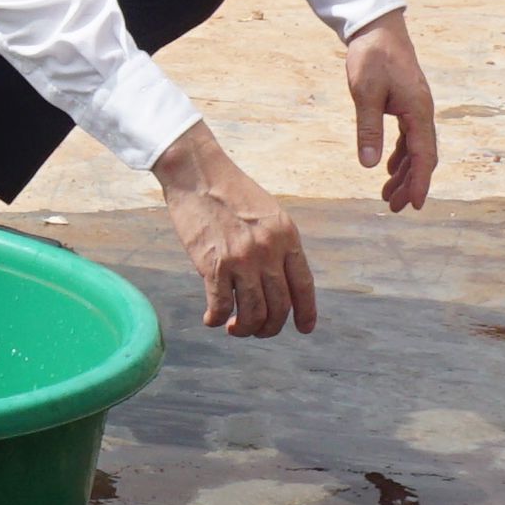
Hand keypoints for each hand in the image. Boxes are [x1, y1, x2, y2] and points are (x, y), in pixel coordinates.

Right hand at [154, 123, 315, 336]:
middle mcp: (269, 251)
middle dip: (269, 327)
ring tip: (234, 328)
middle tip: (257, 330)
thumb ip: (277, 244)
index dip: (306, 312)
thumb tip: (276, 279)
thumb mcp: (268, 214)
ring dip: (244, 328)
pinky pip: (221, 306)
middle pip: (279, 307)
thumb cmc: (230, 191)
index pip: (304, 285)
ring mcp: (242, 259)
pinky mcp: (214, 265)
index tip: (303, 329)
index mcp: (287, 237)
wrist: (198, 174)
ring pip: (253, 313)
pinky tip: (211, 318)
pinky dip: (217, 319)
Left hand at [344, 12, 437, 211]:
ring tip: (388, 195)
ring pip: (416, 149)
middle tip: (395, 207)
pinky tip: (388, 167)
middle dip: (411, 184)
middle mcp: (423, 112)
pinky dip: (400, 155)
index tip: (416, 206)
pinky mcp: (407, 103)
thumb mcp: (365, 94)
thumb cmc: (371, 56)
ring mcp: (416, 108)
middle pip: (423, 157)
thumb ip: (369, 129)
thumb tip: (369, 166)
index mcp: (418, 111)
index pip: (424, 156)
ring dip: (404, 172)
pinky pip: (409, 137)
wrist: (377, 27)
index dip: (420, 183)